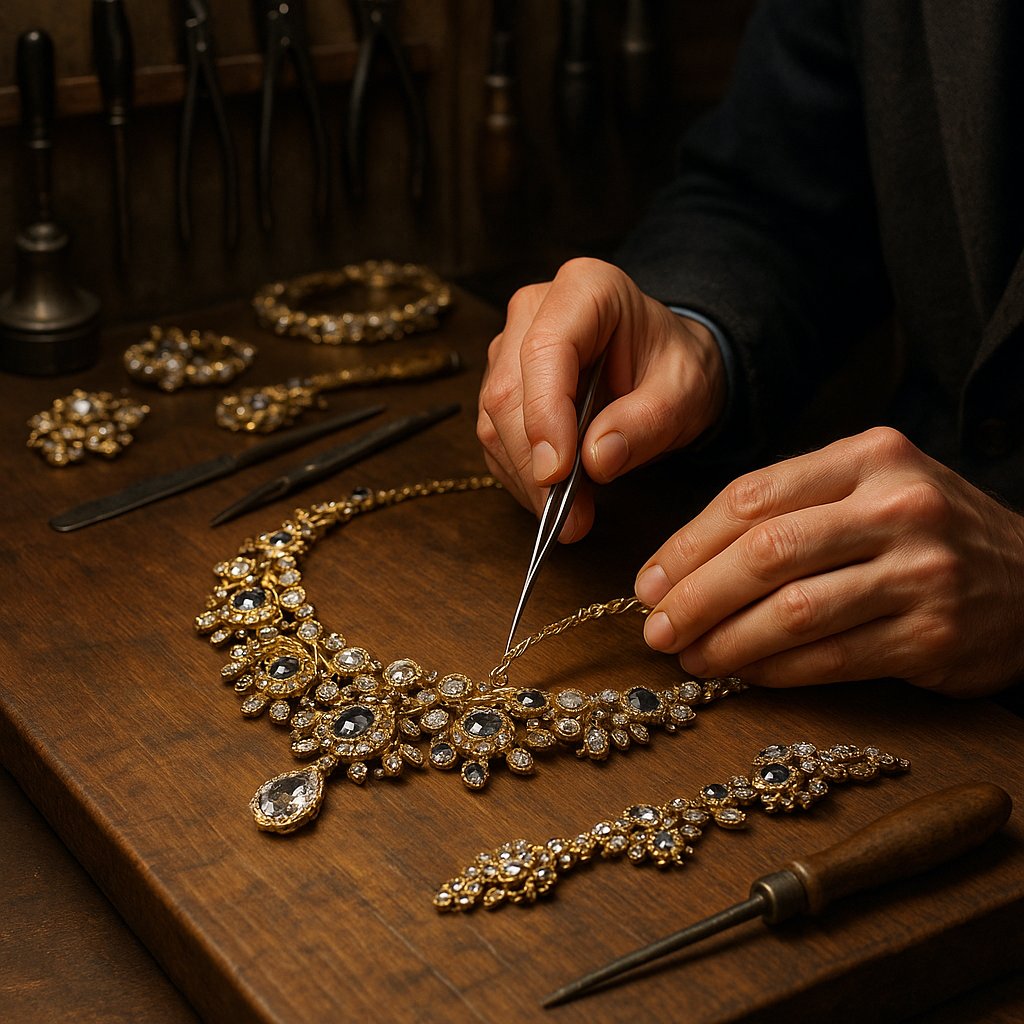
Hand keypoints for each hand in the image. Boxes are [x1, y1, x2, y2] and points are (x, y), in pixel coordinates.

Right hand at [477, 258, 726, 540]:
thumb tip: (595, 460)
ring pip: (494, 421)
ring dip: (526, 478)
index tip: (558, 473)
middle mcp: (534, 312)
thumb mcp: (685, 394)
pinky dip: (522, 478)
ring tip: (570, 519)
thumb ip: (645, 423)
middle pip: (508, 392)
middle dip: (534, 462)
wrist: (667, 367)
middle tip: (570, 519)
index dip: (544, 415)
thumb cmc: (677, 368)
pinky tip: (555, 502)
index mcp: (585, 289)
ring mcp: (511, 349)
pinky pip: (497, 439)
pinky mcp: (503, 387)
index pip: (544, 351)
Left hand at [635, 426, 1023, 696]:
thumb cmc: (925, 532)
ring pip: (793, 611)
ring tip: (690, 658)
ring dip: (727, 642)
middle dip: (695, 597)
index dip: (686, 545)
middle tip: (657, 629)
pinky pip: (831, 659)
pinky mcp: (934, 635)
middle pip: (765, 553)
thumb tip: (682, 564)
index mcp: (868, 456)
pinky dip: (775, 671)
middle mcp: (898, 506)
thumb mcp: (870, 489)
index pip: (751, 498)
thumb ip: (790, 510)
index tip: (649, 582)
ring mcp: (922, 571)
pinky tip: (743, 675)